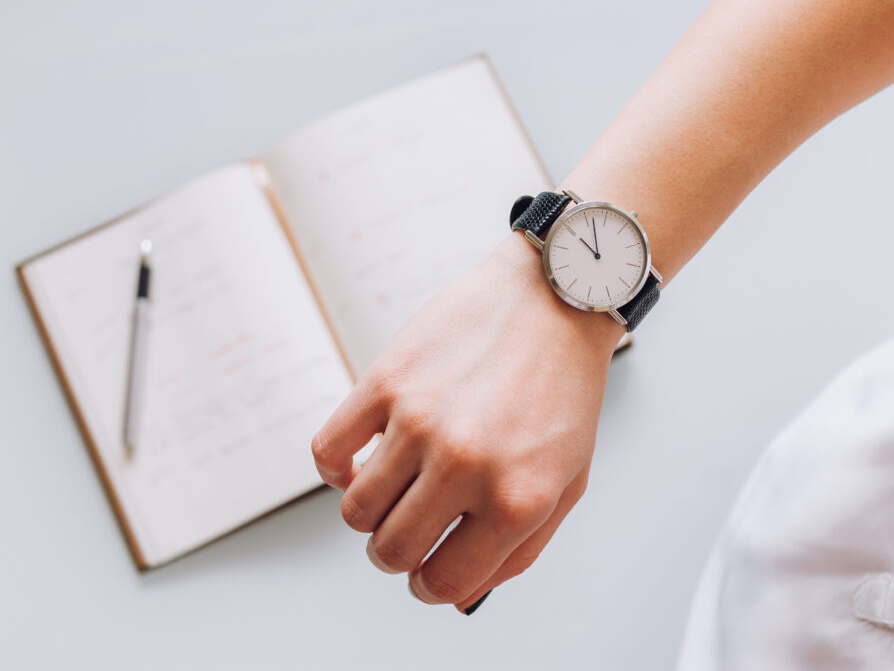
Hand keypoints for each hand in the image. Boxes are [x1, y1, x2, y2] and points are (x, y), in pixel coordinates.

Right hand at [311, 232, 623, 612]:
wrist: (554, 297)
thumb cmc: (563, 391)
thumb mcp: (565, 483)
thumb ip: (516, 551)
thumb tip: (455, 595)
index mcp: (516, 499)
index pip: (443, 583)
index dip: (430, 586)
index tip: (427, 570)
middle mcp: (465, 465)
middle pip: (390, 552)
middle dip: (395, 555)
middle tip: (408, 531)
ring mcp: (420, 421)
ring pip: (356, 511)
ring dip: (370, 514)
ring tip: (394, 490)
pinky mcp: (386, 381)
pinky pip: (328, 452)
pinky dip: (336, 471)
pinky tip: (361, 462)